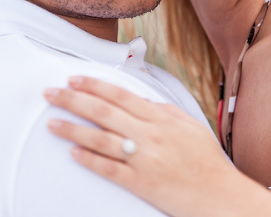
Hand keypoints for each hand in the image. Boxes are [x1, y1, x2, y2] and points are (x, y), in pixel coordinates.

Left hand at [44, 76, 270, 216]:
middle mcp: (151, 136)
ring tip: (52, 122)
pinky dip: (89, 160)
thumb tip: (141, 102)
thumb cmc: (207, 159)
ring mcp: (143, 159)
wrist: (218, 193)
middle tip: (52, 92)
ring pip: (101, 139)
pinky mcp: (139, 183)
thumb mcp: (191, 125)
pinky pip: (108, 169)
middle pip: (105, 113)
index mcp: (163, 118)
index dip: (95, 85)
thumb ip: (165, 112)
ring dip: (73, 129)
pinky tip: (73, 153)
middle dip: (75, 100)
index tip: (75, 78)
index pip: (122, 96)